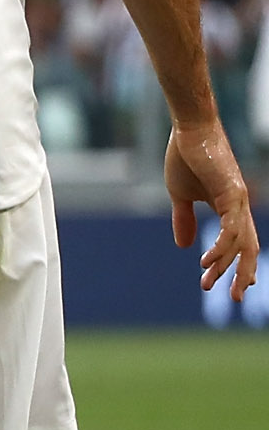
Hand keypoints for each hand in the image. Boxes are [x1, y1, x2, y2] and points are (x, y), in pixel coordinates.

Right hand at [166, 118, 257, 298]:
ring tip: (209, 282)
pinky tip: (206, 261)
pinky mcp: (232, 194)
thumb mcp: (180, 196)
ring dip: (227, 266)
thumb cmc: (185, 158)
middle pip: (249, 248)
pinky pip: (231, 229)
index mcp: (230, 208)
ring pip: (242, 242)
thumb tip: (185, 246)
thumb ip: (184, 221)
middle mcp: (241, 207)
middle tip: (237, 299)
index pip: (241, 243)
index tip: (232, 287)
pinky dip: (221, 247)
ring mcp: (239, 201)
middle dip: (242, 274)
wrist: (188, 130)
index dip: (239, 265)